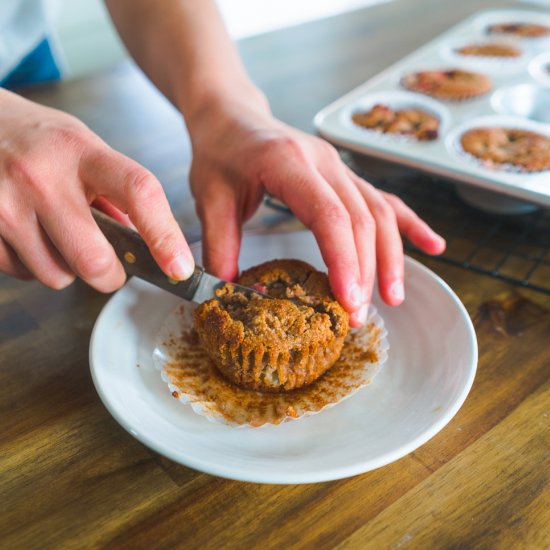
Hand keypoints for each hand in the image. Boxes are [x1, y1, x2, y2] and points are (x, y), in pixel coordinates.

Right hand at [0, 89, 193, 290]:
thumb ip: (116, 193)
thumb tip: (145, 244)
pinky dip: (35, 264)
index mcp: (81, 152)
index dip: (165, 237)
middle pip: (94, 259)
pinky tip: (30, 235)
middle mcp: (41, 176)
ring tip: (59, 235)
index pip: (138, 193)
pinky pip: (23, 273)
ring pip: (57, 275)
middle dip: (111, 275)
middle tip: (111, 266)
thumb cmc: (39, 141)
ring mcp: (5, 203)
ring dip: (68, 269)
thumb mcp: (84, 150)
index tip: (179, 267)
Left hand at [187, 92, 444, 326]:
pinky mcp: (345, 174)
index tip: (348, 300)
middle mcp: (323, 161)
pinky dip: (409, 224)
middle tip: (358, 315)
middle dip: (366, 270)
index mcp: (288, 162)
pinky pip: (384, 198)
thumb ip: (219, 245)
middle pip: (360, 218)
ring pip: (378, 211)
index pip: (328, 214)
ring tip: (393, 298)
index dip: (343, 259)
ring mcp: (339, 165)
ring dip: (390, 256)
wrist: (232, 117)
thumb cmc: (220, 153)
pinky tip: (432, 246)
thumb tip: (227, 292)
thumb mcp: (209, 198)